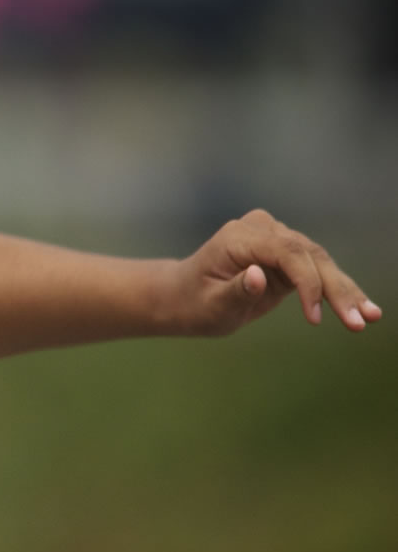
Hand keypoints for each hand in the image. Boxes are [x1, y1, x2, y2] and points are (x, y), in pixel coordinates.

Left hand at [168, 209, 380, 335]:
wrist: (182, 297)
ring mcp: (277, 240)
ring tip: (368, 318)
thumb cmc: (192, 304)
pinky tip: (361, 310)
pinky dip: (337, 291)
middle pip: (309, 256)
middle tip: (359, 320)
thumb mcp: (210, 306)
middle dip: (336, 289)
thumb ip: (235, 291)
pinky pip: (318, 271)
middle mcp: (263, 231)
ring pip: (320, 262)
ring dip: (345, 291)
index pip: (286, 252)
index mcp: (240, 237)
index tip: (315, 316)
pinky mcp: (287, 256)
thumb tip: (259, 276)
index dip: (306, 282)